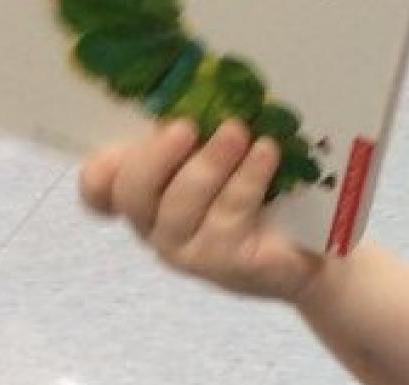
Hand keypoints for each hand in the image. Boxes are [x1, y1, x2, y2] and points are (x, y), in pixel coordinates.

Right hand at [79, 119, 323, 300]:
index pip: (99, 192)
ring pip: (182, 204)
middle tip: (187, 125)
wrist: (311, 251)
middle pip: (133, 194)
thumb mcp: (218, 159)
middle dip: (157, 155)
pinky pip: (230, 214)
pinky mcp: (229, 264)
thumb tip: (185, 96)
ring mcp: (190, 252)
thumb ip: (191, 139)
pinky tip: (266, 153)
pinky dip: (248, 177)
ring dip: (210, 160)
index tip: (120, 143)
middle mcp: (158, 229)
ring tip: (238, 130)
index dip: (97, 172)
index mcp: (147, 200)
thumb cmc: (258, 197)